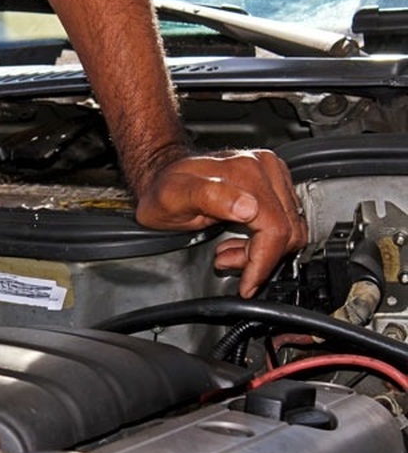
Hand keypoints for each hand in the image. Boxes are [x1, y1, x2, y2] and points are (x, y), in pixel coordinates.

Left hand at [134, 150, 307, 297]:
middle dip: (259, 258)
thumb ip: (208, 197)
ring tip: (229, 254)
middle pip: (287, 230)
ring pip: (291, 228)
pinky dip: (267, 240)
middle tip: (226, 262)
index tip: (247, 284)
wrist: (161, 176)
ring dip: (263, 251)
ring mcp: (271, 173)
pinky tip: (240, 243)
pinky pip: (287, 220)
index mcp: (245, 172)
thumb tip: (249, 209)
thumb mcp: (173, 197)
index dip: (262, 263)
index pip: (275, 228)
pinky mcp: (274, 182)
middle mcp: (263, 168)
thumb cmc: (163, 190)